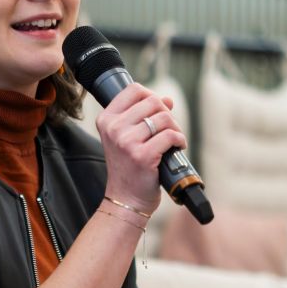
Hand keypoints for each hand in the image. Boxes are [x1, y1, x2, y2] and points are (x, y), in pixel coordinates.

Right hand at [96, 84, 187, 215]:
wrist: (126, 198)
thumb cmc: (129, 166)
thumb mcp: (126, 137)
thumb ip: (143, 115)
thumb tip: (167, 99)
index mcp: (106, 120)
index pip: (134, 90)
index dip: (151, 96)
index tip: (157, 111)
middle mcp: (113, 128)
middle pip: (153, 101)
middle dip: (167, 114)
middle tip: (167, 130)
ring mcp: (126, 142)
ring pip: (164, 118)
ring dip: (175, 128)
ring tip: (173, 141)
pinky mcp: (142, 155)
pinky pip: (170, 135)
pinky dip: (180, 140)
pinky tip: (177, 148)